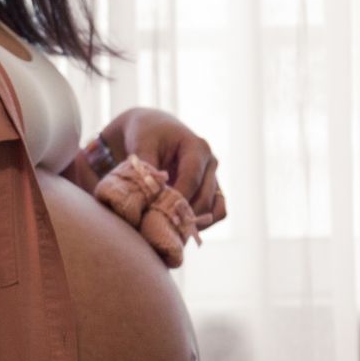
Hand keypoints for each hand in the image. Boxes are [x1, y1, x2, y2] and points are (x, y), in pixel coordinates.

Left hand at [104, 108, 225, 229]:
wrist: (154, 130)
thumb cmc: (147, 135)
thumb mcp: (142, 145)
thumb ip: (146, 169)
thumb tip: (148, 195)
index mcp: (197, 148)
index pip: (191, 179)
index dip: (177, 200)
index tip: (158, 215)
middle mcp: (211, 163)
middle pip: (204, 198)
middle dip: (182, 214)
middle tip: (159, 228)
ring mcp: (214, 178)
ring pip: (214, 209)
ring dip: (193, 222)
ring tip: (169, 230)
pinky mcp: (212, 191)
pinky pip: (217, 213)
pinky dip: (202, 223)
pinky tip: (179, 227)